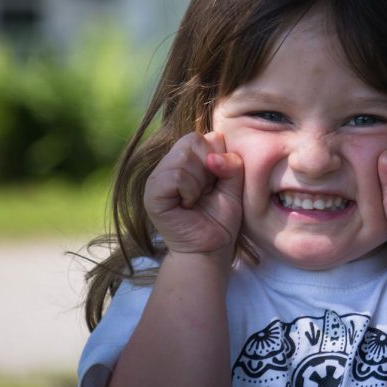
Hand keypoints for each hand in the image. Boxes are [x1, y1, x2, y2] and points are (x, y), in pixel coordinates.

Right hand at [144, 131, 243, 255]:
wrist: (210, 250)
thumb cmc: (221, 220)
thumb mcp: (235, 187)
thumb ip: (232, 163)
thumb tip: (213, 152)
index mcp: (187, 159)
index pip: (204, 136)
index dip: (218, 157)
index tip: (218, 182)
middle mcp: (169, 164)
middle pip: (192, 141)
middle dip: (209, 168)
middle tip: (207, 191)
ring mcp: (157, 178)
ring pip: (183, 157)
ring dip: (199, 182)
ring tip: (197, 200)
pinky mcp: (151, 193)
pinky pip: (175, 176)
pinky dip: (189, 190)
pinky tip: (188, 205)